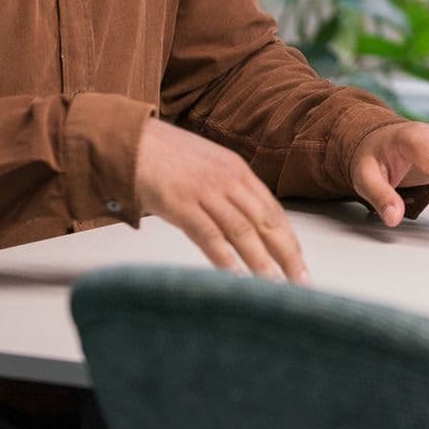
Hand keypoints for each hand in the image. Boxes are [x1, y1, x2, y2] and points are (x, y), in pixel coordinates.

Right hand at [134, 117, 309, 283]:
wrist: (127, 140)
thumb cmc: (164, 156)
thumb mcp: (206, 166)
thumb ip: (226, 190)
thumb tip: (245, 222)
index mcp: (237, 170)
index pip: (273, 209)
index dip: (289, 239)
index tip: (300, 263)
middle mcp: (227, 179)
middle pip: (266, 221)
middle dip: (286, 254)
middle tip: (301, 281)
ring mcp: (204, 191)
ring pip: (242, 231)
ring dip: (261, 262)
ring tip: (274, 287)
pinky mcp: (179, 203)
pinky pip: (208, 235)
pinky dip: (225, 259)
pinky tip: (237, 278)